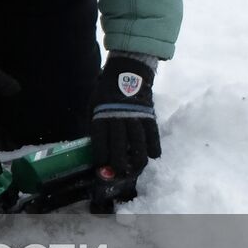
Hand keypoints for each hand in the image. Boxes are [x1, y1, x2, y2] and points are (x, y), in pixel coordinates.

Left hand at [90, 55, 161, 175]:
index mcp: (102, 115)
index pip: (100, 140)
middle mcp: (118, 118)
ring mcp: (136, 118)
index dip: (101, 155)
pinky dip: (154, 147)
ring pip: (138, 144)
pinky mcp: (149, 116)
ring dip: (137, 160)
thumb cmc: (106, 92)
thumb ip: (94, 123)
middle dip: (119, 164)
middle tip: (119, 174)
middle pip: (120, 146)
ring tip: (135, 170)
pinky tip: (153, 156)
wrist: (128, 72)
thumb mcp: (93, 104)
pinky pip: (153, 135)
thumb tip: (93, 145)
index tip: (101, 166)